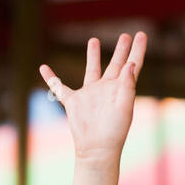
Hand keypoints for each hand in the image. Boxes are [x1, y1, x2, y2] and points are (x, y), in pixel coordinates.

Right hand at [40, 33, 147, 164]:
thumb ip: (127, 86)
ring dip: (92, 56)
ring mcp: (89, 94)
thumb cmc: (114, 132)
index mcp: (120, 89)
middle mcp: (106, 89)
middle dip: (120, 50)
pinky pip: (58, 87)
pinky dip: (50, 78)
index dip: (137, 50)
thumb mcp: (124, 107)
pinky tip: (43, 68)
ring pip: (92, 70)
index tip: (141, 35)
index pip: (131, 65)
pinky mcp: (73, 102)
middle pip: (115, 64)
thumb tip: (130, 64)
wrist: (96, 149)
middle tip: (124, 35)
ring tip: (94, 40)